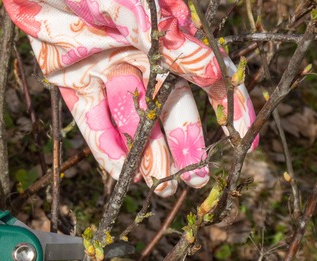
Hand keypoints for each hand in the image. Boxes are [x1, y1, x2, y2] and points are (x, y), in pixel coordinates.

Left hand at [4, 0, 258, 195]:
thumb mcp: (139, 6)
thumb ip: (173, 41)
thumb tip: (216, 73)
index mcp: (167, 33)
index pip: (207, 76)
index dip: (228, 109)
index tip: (242, 143)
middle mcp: (141, 56)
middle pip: (168, 108)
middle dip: (183, 145)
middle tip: (194, 181)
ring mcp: (107, 70)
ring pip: (131, 119)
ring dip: (146, 153)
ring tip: (161, 186)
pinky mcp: (74, 81)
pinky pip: (92, 120)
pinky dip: (105, 145)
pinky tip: (120, 172)